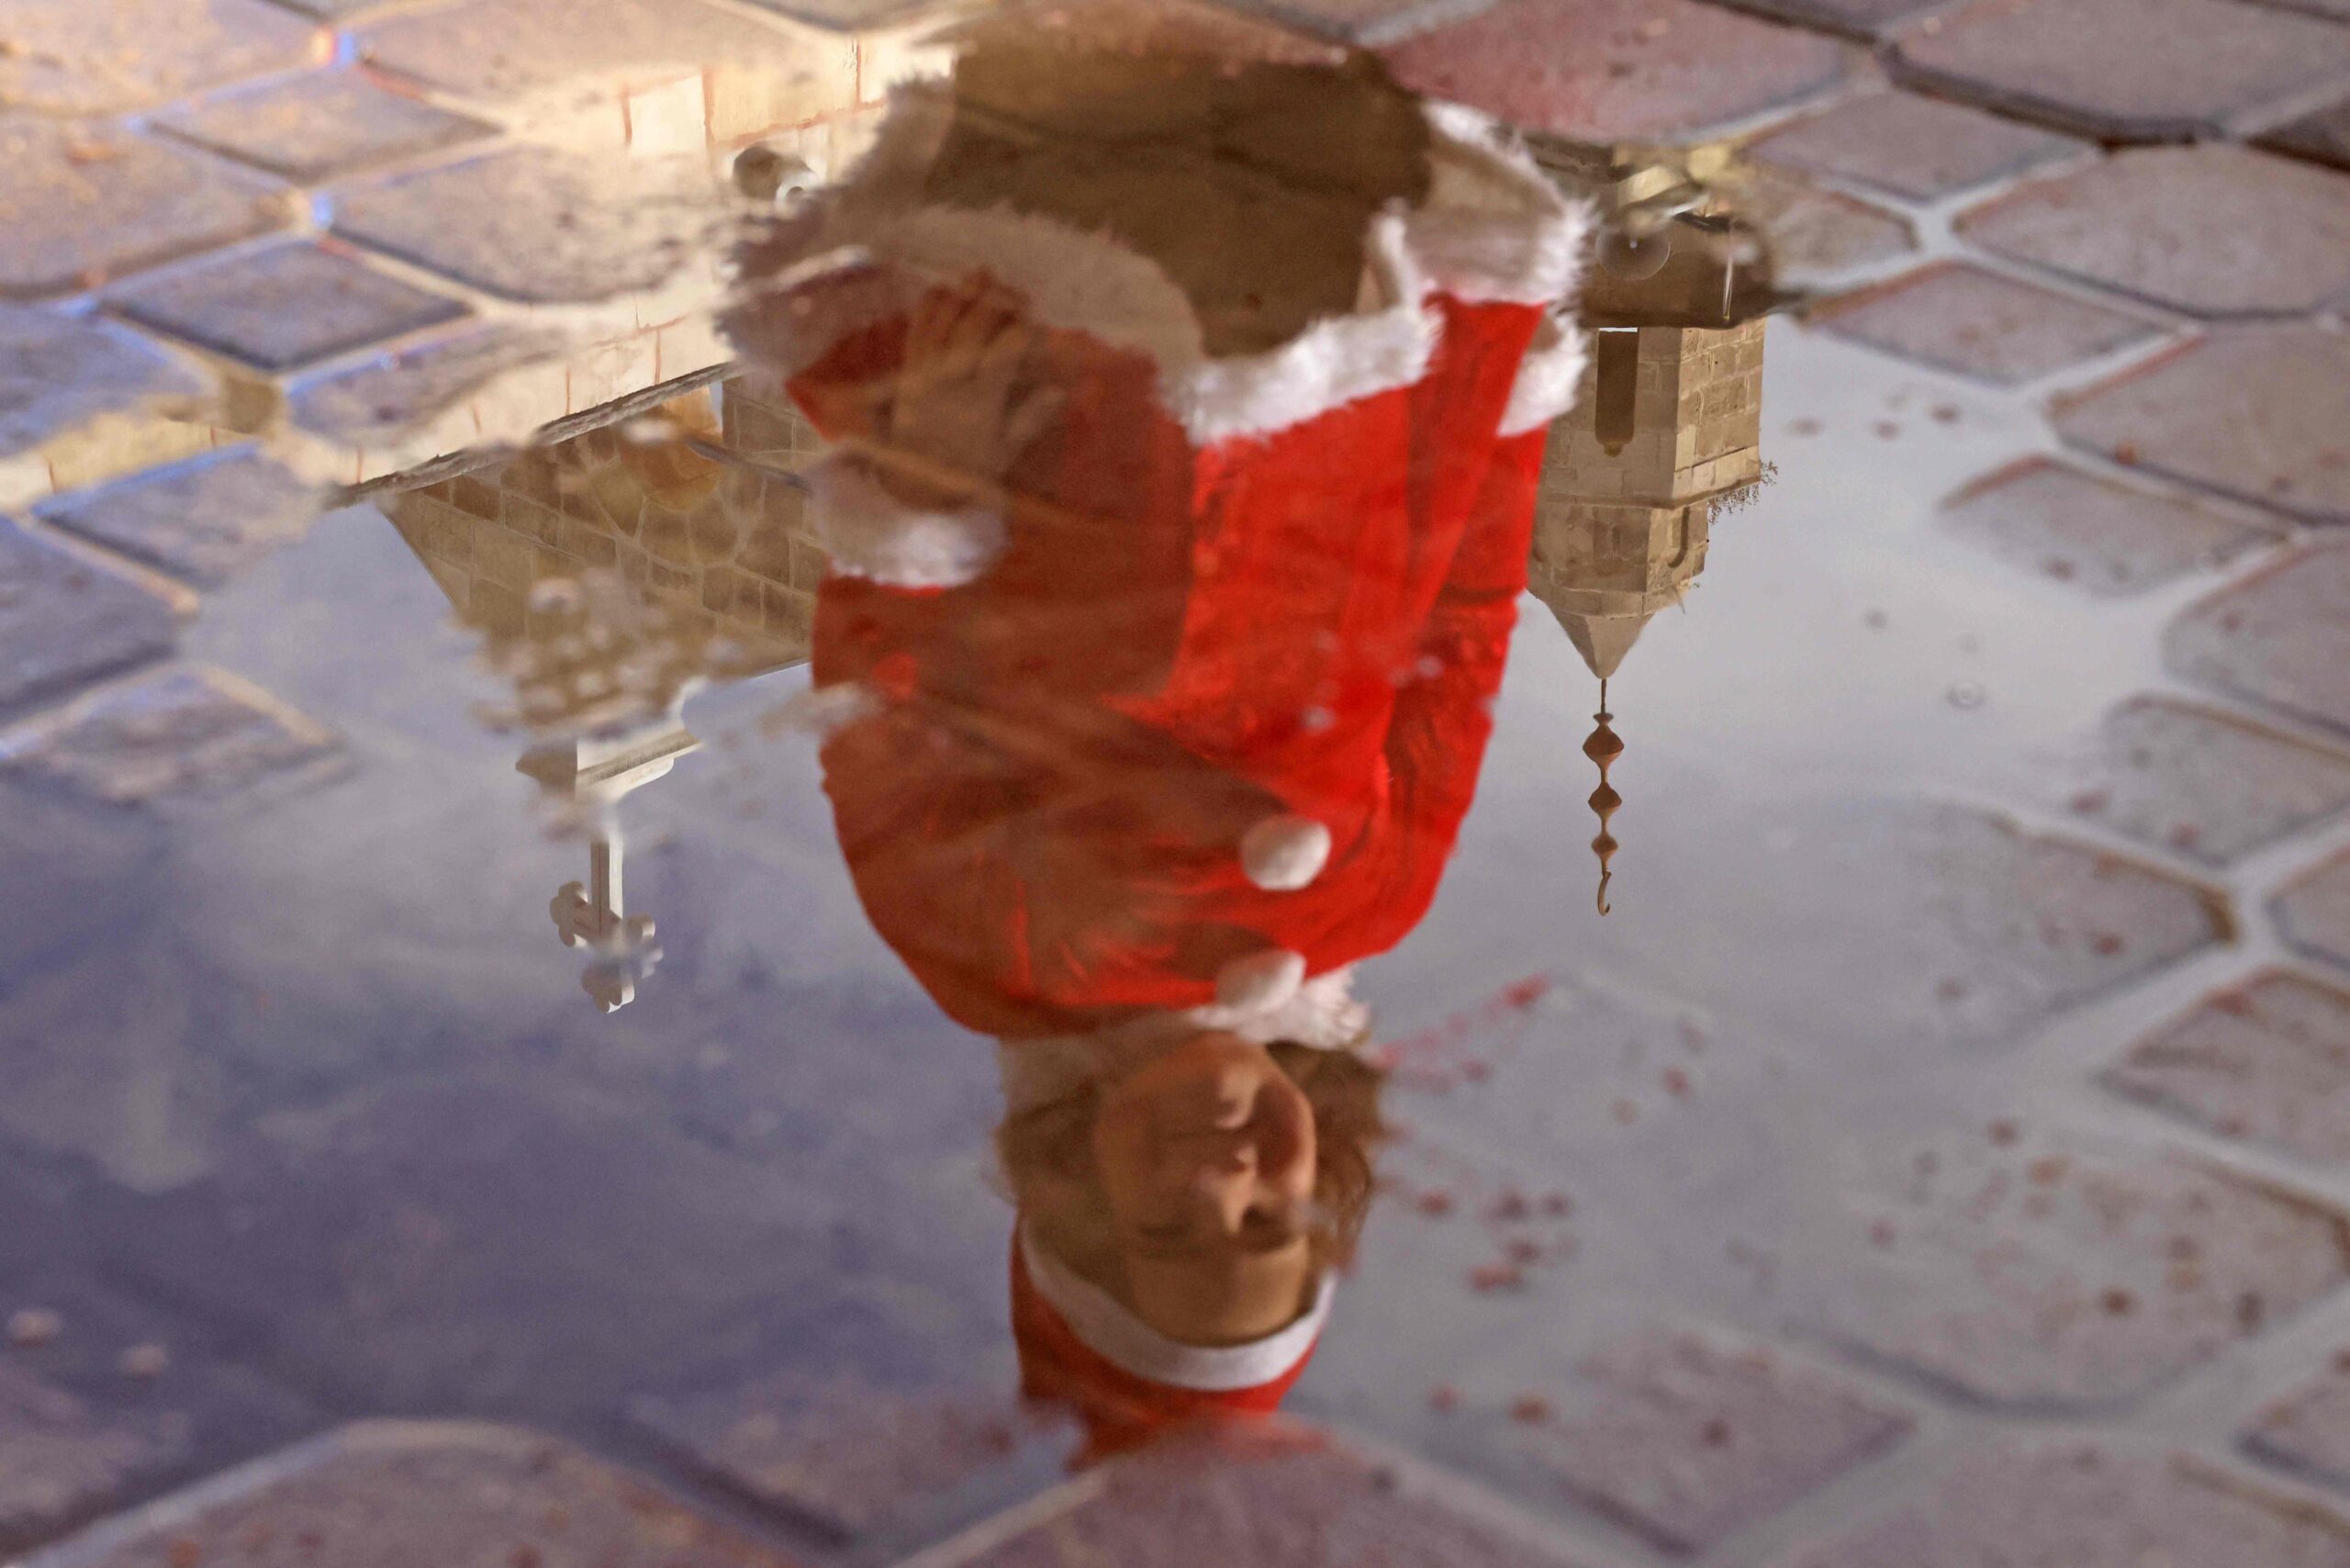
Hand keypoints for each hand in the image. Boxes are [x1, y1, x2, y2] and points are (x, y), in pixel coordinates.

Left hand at [860, 273, 1061, 505]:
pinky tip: (941, 289)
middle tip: (1017, 293)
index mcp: (979, 402)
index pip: (1004, 355)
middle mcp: (950, 381)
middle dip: (996, 304)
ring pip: (943, 323)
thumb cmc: (966, 469)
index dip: (1023, 334)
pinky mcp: (906, 369)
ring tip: (982, 274)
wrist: (913, 481)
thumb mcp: (1004, 453)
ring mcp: (924, 371)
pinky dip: (928, 307)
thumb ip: (1029, 420)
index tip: (1038, 327)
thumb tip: (1059, 391)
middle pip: (973, 329)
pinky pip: (916, 331)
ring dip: (963, 295)